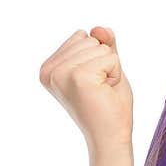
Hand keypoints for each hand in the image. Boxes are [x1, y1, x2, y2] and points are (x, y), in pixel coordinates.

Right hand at [39, 26, 133, 155]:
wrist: (110, 138)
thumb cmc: (109, 108)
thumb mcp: (106, 69)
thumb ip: (103, 46)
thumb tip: (100, 27)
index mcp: (50, 68)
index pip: (83, 37)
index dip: (99, 60)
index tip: (93, 85)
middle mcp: (51, 70)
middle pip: (91, 39)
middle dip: (105, 64)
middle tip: (100, 90)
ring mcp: (62, 73)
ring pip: (101, 47)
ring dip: (111, 70)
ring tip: (102, 92)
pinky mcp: (78, 76)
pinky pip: (111, 57)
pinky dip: (116, 74)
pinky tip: (106, 93)